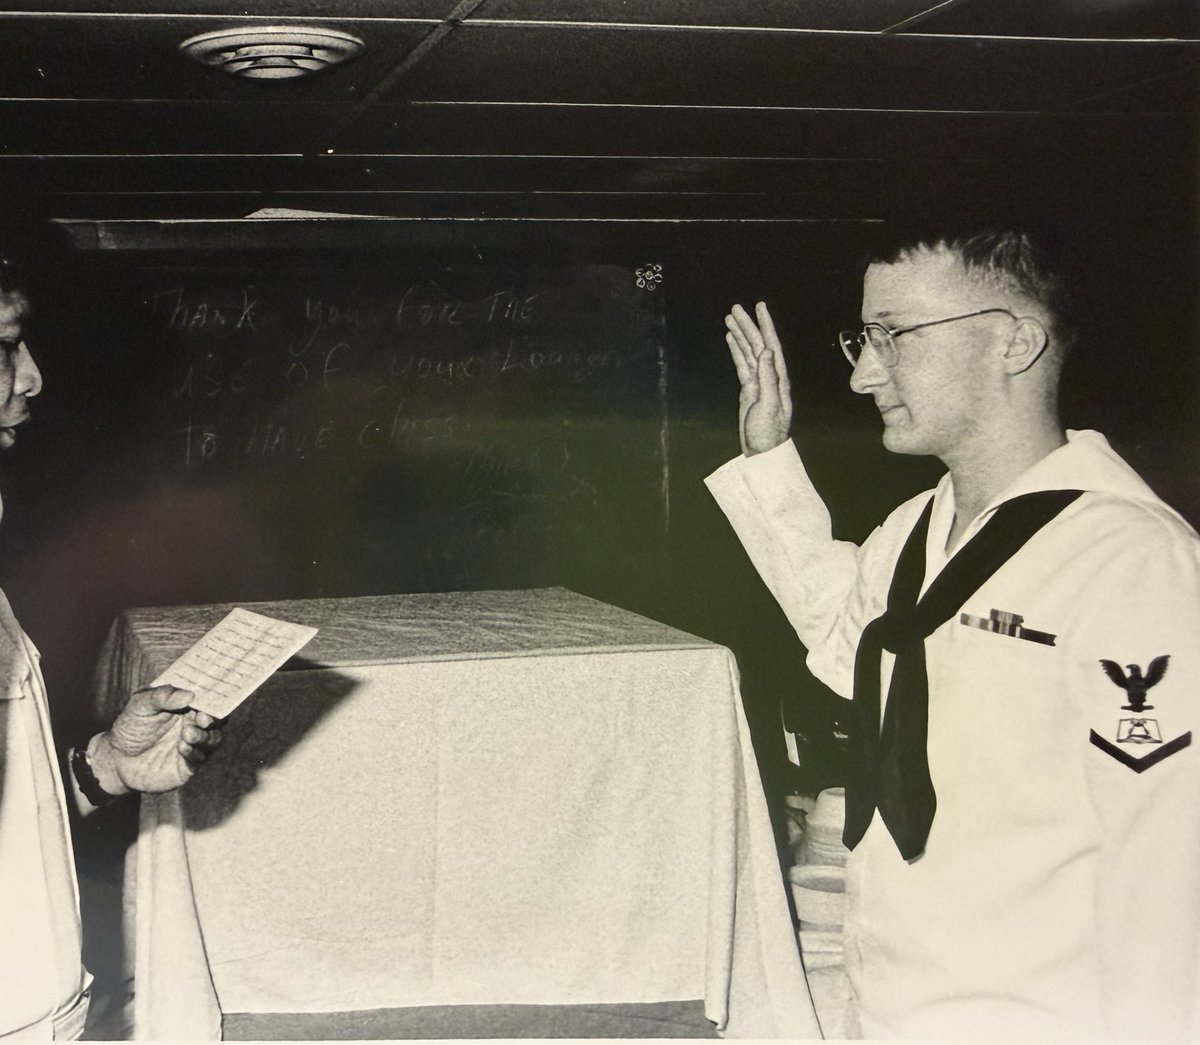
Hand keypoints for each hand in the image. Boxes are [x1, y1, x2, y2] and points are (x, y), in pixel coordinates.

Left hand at [89, 684, 222, 795]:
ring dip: (205, 736)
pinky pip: (201, 758)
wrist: (116, 759)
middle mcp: (194, 724)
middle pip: (218, 719)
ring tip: (187, 734)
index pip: (209, 699)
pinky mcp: (189, 765)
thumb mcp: (140, 705)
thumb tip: (188, 695)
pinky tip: (181, 748)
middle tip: (203, 718)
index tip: (210, 698)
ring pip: (214, 739)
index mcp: (187, 706)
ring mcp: (193, 744)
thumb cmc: (130, 727)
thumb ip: (162, 696)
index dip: (214, 698)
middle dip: (214, 719)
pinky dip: (194, 752)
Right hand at [725, 301, 792, 455]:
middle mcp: (769, 375)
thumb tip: (765, 351)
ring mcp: (758, 382)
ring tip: (730, 317)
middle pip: (757, 344)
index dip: (765, 325)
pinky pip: (742, 364)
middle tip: (736, 307)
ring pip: (748, 352)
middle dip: (748, 325)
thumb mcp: (769, 405)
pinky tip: (731, 339)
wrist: (762, 451)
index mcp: (777, 377)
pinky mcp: (749, 389)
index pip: (771, 345)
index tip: (759, 307)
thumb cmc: (768, 433)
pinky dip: (737, 350)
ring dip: (740, 334)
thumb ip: (768, 378)